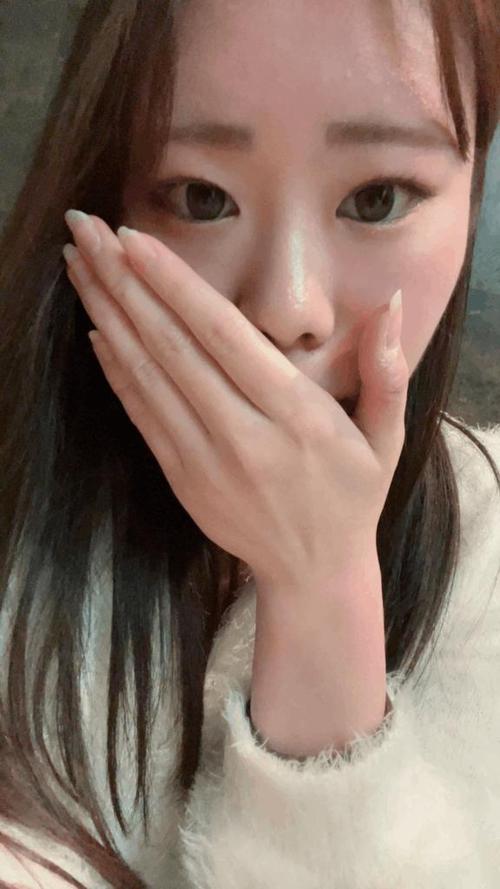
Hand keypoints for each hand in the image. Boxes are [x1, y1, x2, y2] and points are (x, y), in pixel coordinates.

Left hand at [63, 212, 408, 603]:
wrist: (312, 572)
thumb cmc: (351, 496)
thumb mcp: (387, 437)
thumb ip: (389, 370)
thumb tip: (392, 303)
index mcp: (295, 415)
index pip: (224, 336)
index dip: (175, 285)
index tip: (133, 240)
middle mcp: (242, 433)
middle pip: (172, 346)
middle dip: (123, 282)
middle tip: (83, 230)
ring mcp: (204, 459)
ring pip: (146, 375)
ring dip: (107, 314)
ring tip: (77, 265)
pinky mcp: (181, 477)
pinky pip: (141, 415)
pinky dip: (116, 370)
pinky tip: (96, 328)